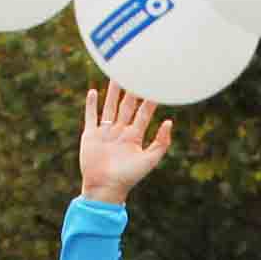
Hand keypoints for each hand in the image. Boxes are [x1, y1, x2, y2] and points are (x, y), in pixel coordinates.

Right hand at [80, 82, 173, 205]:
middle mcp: (120, 131)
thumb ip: (161, 142)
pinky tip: (93, 91)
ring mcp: (105, 132)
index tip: (156, 84)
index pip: (144, 112)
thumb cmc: (128, 177)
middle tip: (137, 71)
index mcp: (135, 136)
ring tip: (116, 75)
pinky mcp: (90, 135)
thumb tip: (169, 122)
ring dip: (112, 92)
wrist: (105, 188)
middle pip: (127, 105)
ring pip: (110, 106)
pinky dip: (91, 104)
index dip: (150, 99)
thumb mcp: (149, 160)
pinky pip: (91, 116)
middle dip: (132, 89)